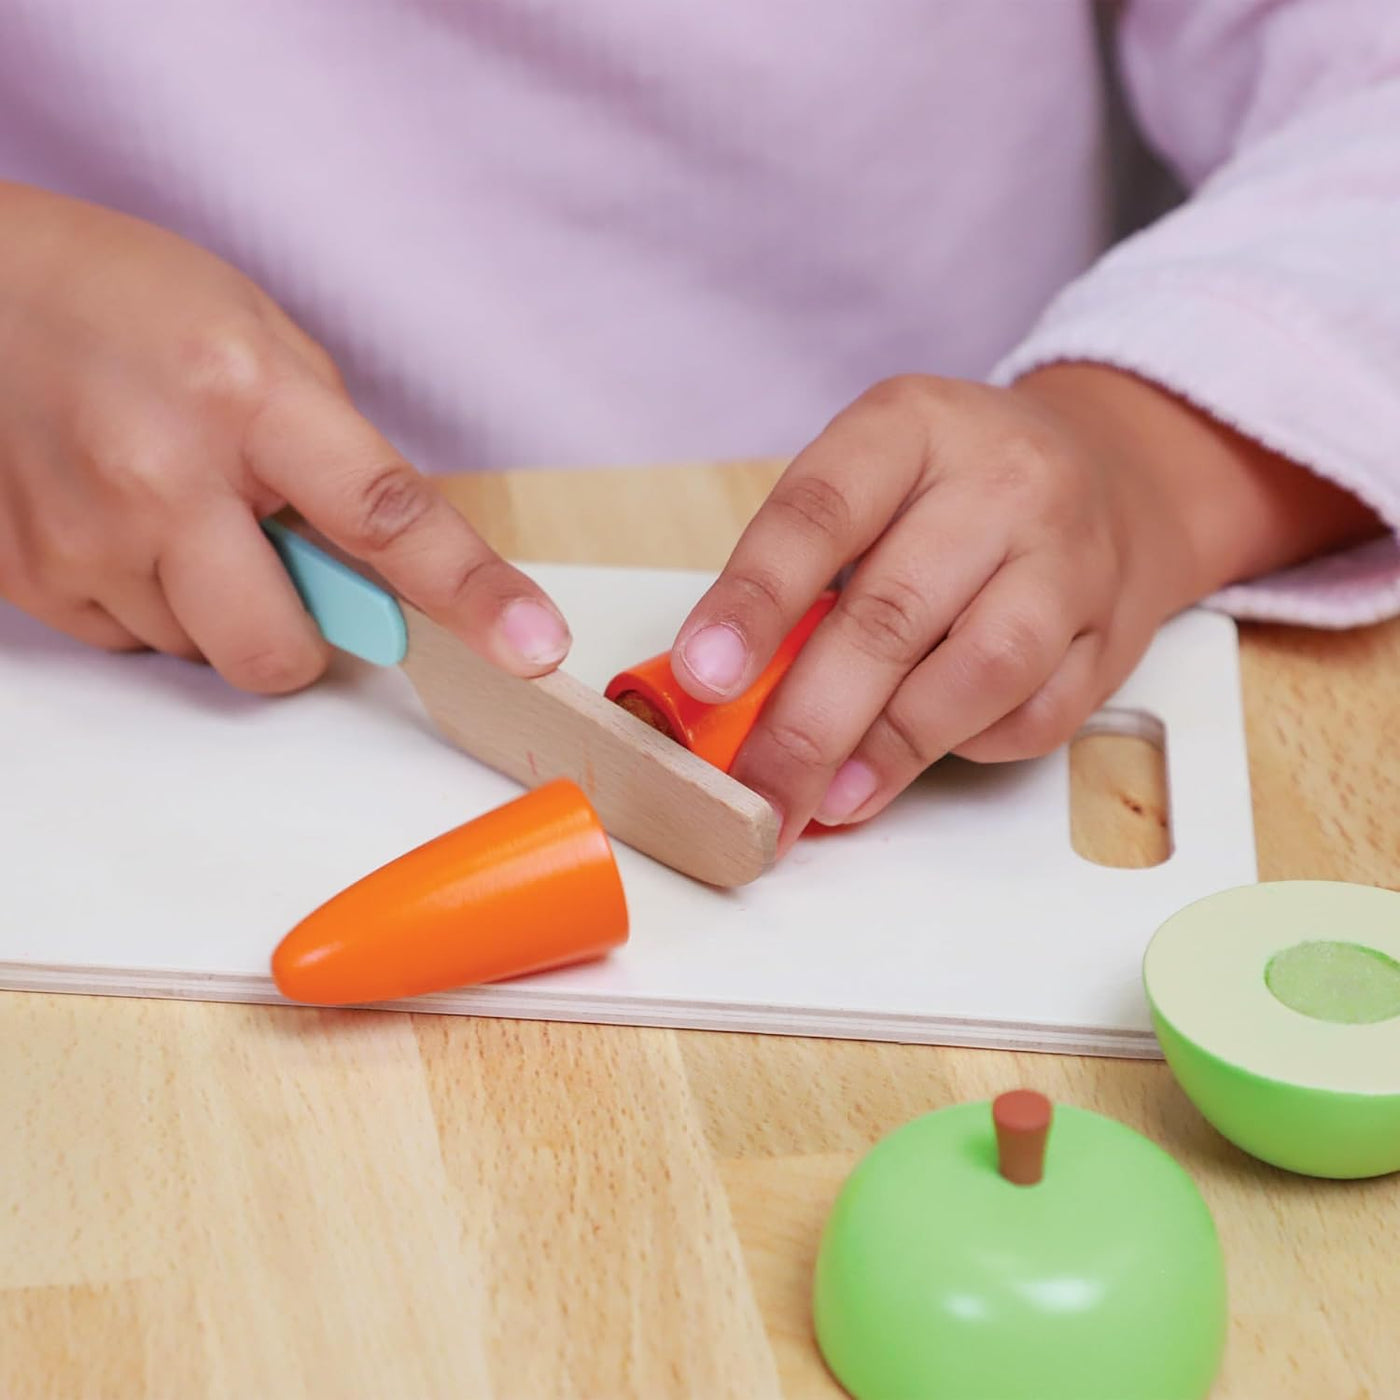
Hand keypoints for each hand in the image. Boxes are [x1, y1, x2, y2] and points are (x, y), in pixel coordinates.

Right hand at [0, 181, 569, 691]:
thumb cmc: (124, 300)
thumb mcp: (259, 337)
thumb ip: (333, 452)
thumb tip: (389, 561)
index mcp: (244, 393)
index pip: (386, 517)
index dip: (470, 592)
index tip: (533, 647)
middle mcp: (157, 475)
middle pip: (281, 650)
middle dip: (301, 633)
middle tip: (276, 559)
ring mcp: (81, 537)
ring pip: (203, 653)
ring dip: (214, 605)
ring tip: (172, 506)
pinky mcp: (25, 576)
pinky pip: (132, 642)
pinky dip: (147, 600)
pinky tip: (118, 520)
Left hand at [669, 367, 1381, 852]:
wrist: (1113, 471)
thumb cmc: (950, 491)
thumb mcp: (871, 484)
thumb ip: (803, 571)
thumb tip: (726, 696)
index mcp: (909, 427)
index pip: (819, 513)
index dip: (755, 602)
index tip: (704, 680)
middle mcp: (1000, 481)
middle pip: (893, 613)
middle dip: (809, 724)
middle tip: (755, 796)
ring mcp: (1070, 556)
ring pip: (980, 670)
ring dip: (890, 752)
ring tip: (826, 802)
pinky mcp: (1114, 631)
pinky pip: (1039, 715)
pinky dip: (971, 748)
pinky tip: (919, 757)